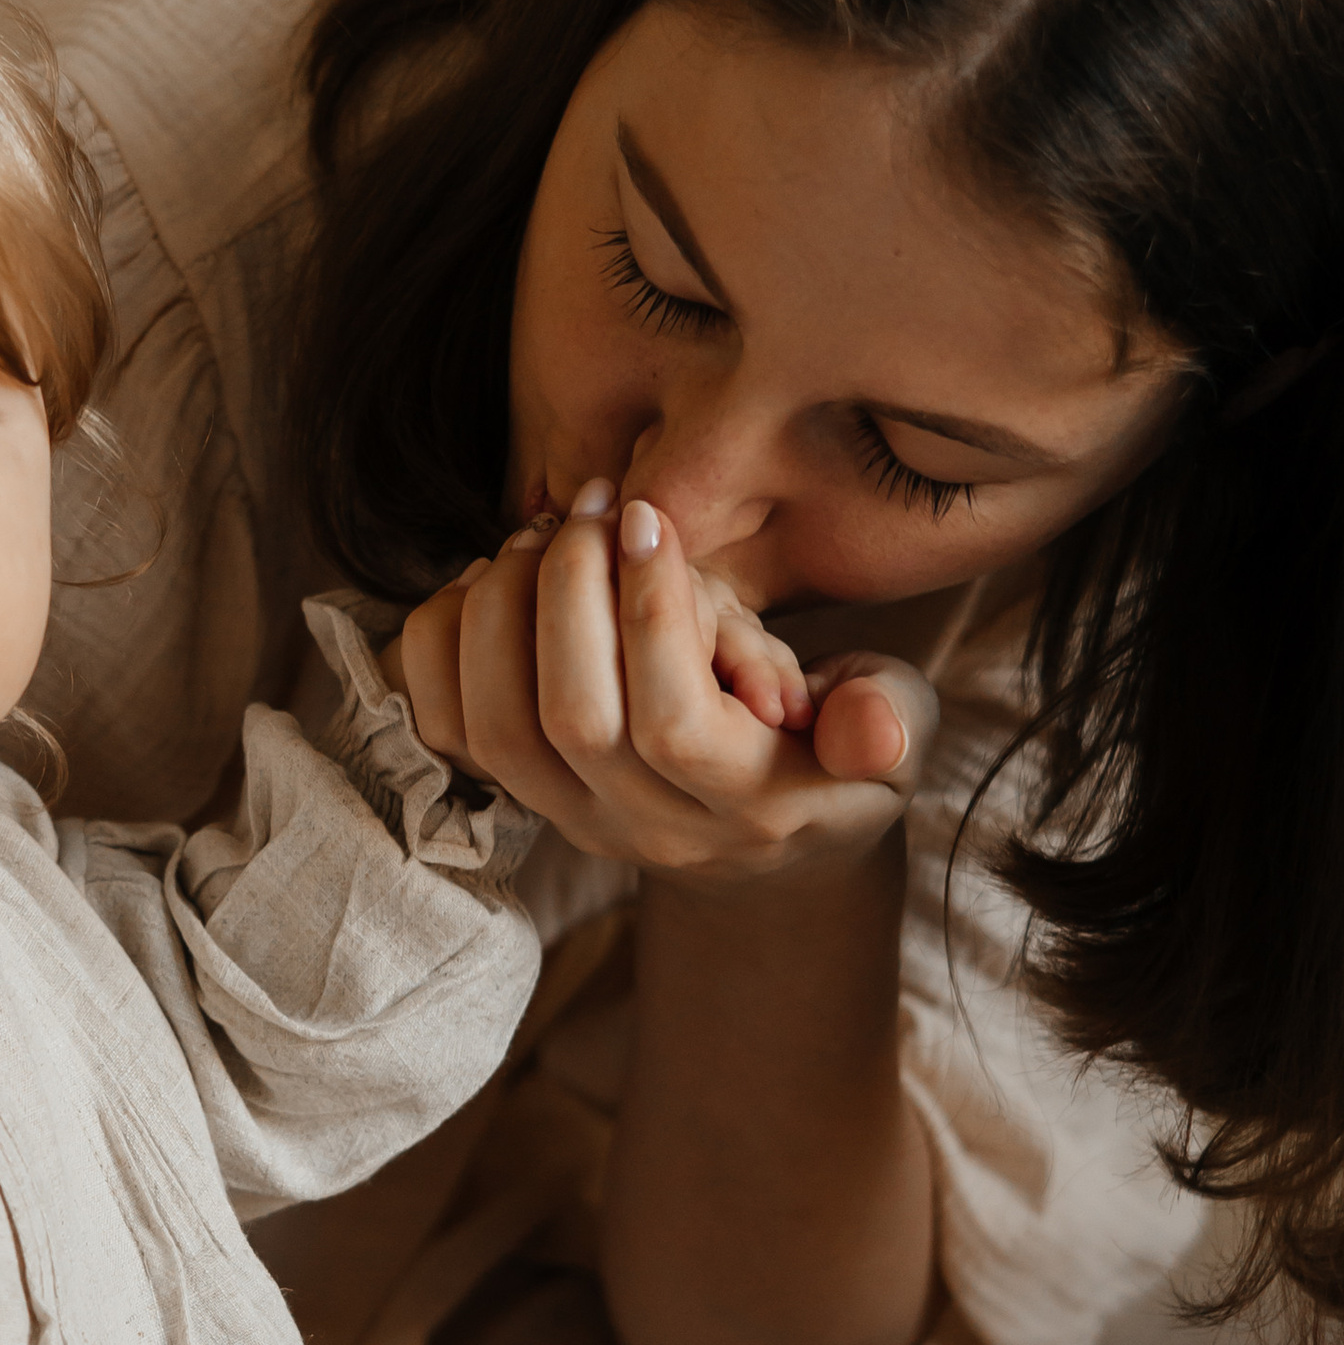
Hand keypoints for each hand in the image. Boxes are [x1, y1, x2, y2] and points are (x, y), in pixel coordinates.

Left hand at [390, 480, 937, 886]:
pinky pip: (446, 730)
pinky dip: (447, 641)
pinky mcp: (522, 797)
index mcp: (752, 808)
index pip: (672, 725)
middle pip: (570, 721)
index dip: (650, 613)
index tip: (651, 518)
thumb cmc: (839, 753)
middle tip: (593, 508)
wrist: (772, 836)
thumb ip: (889, 721)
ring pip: (497, 728)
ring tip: (545, 533)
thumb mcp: (897, 730)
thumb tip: (870, 728)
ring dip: (503, 609)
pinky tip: (493, 578)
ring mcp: (576, 821)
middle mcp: (652, 830)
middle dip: (567, 591)